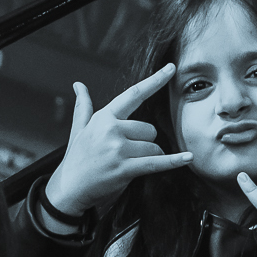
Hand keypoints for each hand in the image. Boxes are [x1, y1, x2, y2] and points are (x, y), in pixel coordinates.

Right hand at [44, 65, 193, 215]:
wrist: (69, 187)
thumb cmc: (77, 158)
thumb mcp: (79, 129)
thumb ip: (83, 106)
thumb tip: (78, 85)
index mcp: (105, 117)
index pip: (134, 94)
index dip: (155, 80)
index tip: (171, 68)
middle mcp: (112, 130)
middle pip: (150, 129)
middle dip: (145, 142)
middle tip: (126, 154)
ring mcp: (118, 149)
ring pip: (154, 147)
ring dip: (148, 157)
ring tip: (128, 164)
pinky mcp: (124, 169)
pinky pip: (156, 163)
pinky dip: (174, 161)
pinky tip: (188, 158)